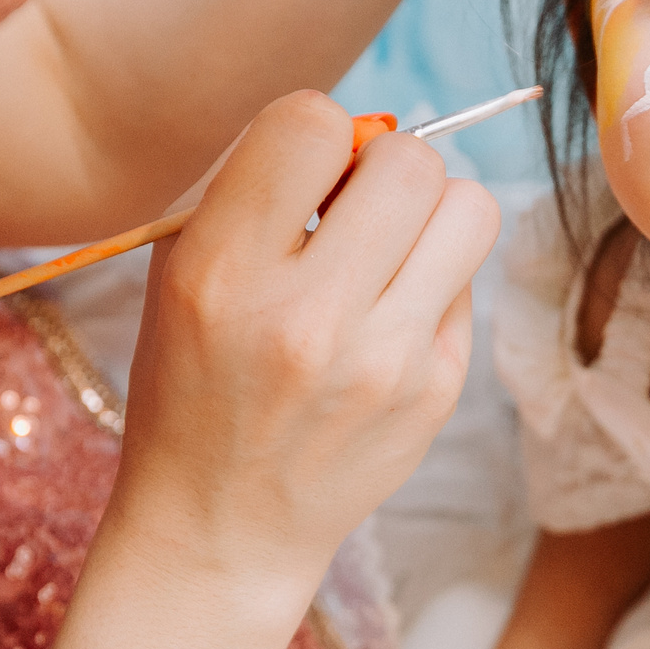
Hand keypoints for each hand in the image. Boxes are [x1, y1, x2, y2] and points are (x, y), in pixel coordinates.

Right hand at [107, 91, 499, 600]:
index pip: (310, 123)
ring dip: (430, 214)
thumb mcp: (180, 273)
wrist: (219, 524)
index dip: (317, 131)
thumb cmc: (195, 379)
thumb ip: (255, 186)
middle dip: (385, 167)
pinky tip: (385, 322)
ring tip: (387, 251)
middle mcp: (306, 318)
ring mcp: (383, 362)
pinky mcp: (435, 394)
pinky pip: (469, 283)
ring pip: (469, 209)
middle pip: (410, 161)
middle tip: (355, 209)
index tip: (304, 172)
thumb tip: (359, 126)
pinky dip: (433, 284)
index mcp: (221, 272)